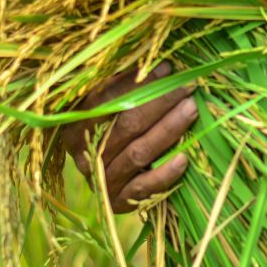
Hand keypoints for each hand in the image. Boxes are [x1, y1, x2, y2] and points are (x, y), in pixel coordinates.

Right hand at [60, 62, 198, 212]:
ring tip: (191, 109)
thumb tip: (155, 63)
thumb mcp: (109, 109)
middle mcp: (84, 155)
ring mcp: (101, 181)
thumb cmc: (112, 133)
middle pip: (126, 124)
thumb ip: (123, 88)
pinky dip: (165, 173)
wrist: (108, 182)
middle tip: (187, 88)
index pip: (106, 100)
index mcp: (75, 126)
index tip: (167, 69)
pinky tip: (184, 158)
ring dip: (168, 130)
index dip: (138, 84)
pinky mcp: (118, 203)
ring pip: (138, 152)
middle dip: (160, 102)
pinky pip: (144, 187)